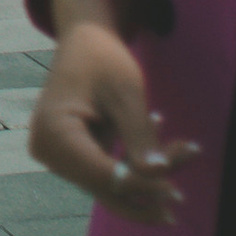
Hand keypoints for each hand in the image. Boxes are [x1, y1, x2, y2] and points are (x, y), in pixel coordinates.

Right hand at [28, 19, 196, 225]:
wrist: (84, 42)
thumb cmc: (102, 60)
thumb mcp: (126, 93)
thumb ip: (140, 136)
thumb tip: (160, 175)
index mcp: (53, 131)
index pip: (101, 175)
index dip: (140, 186)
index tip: (177, 193)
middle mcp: (48, 151)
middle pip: (105, 186)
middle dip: (149, 185)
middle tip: (186, 188)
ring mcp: (58, 157)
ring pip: (110, 184)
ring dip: (149, 175)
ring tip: (187, 151)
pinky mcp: (73, 158)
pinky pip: (109, 173)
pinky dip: (138, 164)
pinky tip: (164, 139)